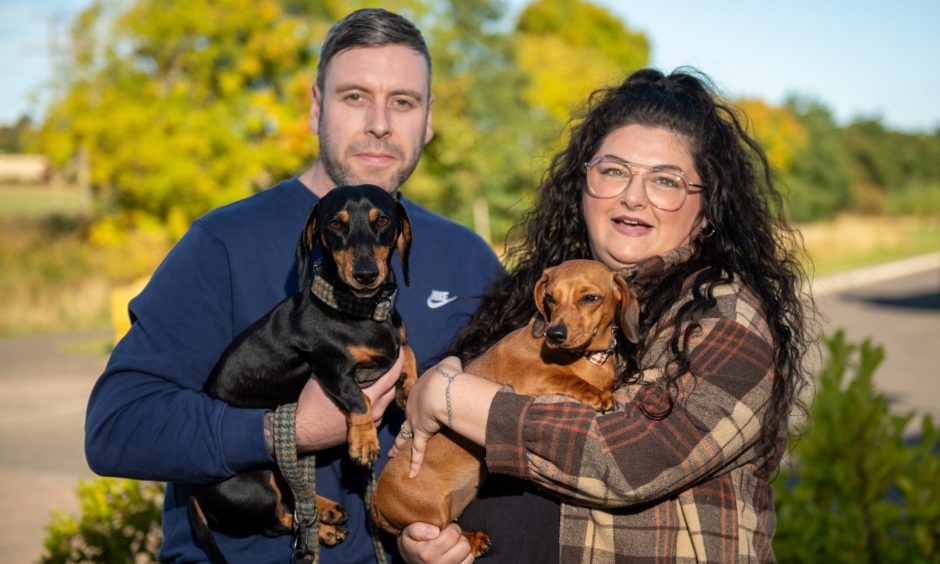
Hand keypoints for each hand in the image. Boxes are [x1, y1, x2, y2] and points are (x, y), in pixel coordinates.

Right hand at [294, 348, 403, 452]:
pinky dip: (382, 399)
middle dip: (397, 372)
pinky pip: (381, 410)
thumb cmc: (313, 403)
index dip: (400, 361)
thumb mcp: (329, 378)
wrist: (303, 431)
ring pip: (389, 400)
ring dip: (389, 386)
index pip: (392, 375)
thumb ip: (346, 367)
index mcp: (369, 396)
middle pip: (395, 387)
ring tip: (387, 372)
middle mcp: (376, 410)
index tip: (402, 349)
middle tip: (396, 358)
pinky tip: (376, 390)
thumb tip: (353, 353)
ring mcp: (374, 421)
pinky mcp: (368, 428)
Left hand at [390, 356, 462, 476]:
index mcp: (419, 390)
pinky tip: (412, 474)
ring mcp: (415, 422)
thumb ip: (450, 365)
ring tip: (392, 454)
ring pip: (404, 436)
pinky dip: (415, 463)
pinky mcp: (421, 434)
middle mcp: (413, 407)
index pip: (416, 398)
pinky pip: (418, 451)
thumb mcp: (449, 364)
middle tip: (396, 432)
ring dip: (398, 446)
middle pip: (406, 418)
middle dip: (401, 425)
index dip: (417, 403)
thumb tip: (454, 365)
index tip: (417, 405)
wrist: (440, 389)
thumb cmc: (446, 375)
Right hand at [397, 522, 473, 563]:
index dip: (450, 527)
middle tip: (447, 536)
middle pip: (464, 544)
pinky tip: (454, 552)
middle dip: (457, 536)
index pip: (453, 534)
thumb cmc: (413, 546)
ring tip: (451, 544)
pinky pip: (469, 560)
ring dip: (461, 546)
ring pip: (468, 553)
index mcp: (427, 553)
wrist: (412, 560)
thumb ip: (418, 529)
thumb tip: (435, 531)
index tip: (443, 529)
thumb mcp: (408, 533)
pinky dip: (465, 555)